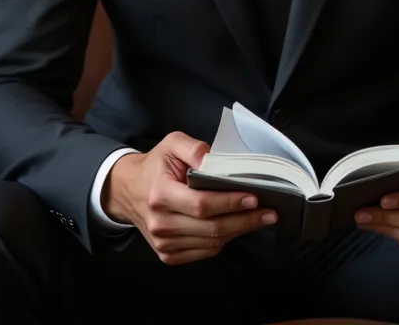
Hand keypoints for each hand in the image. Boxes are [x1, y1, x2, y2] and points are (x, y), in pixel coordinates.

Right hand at [102, 132, 277, 264]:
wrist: (129, 190)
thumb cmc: (156, 166)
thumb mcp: (171, 144)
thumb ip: (193, 147)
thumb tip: (213, 159)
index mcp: (160, 194)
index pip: (201, 204)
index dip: (229, 203)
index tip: (253, 198)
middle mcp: (160, 223)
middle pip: (211, 228)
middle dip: (244, 220)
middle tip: (269, 212)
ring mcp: (164, 243)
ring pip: (211, 243)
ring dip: (238, 231)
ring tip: (259, 219)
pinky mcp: (168, 254)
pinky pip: (204, 251)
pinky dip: (223, 240)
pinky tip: (236, 227)